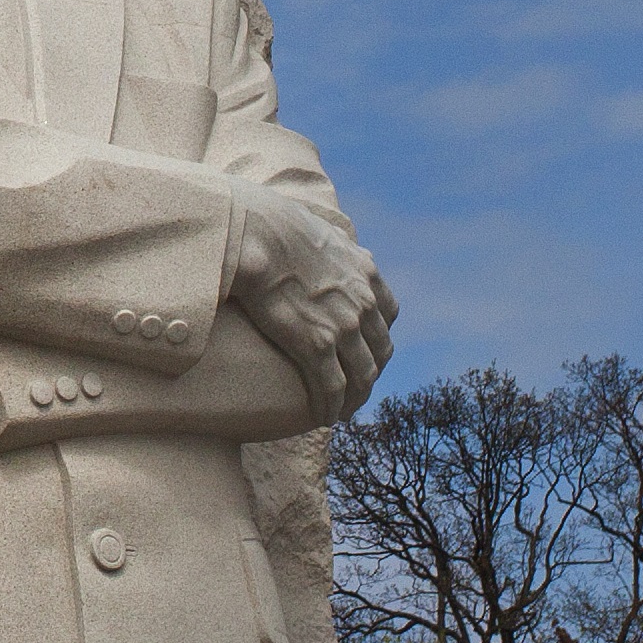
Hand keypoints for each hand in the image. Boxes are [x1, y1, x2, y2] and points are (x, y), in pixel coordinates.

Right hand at [225, 187, 396, 420]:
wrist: (256, 232)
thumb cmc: (273, 225)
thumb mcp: (318, 228)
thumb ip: (330, 242)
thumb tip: (324, 238)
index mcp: (365, 273)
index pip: (387, 314)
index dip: (377, 335)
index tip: (364, 347)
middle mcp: (364, 302)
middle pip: (380, 350)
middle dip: (371, 372)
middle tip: (355, 388)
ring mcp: (344, 326)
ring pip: (362, 375)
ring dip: (355, 397)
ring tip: (342, 411)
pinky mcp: (316, 345)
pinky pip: (332, 387)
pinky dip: (332, 406)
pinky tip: (324, 417)